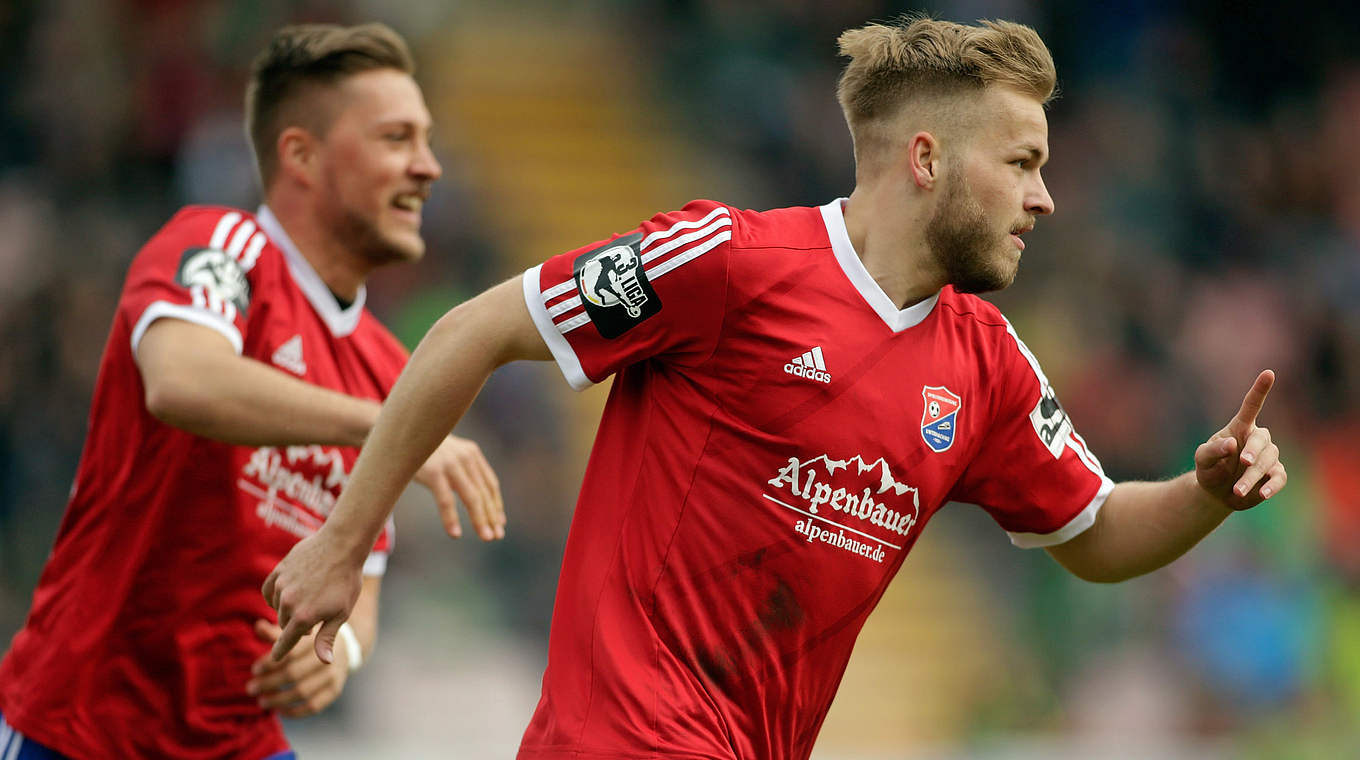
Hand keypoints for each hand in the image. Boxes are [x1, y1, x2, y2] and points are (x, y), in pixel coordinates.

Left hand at [247, 619, 349, 717]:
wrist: (344, 647)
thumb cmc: (311, 640)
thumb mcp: (297, 632)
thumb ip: (277, 632)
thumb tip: (258, 626)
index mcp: (315, 641)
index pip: (290, 654)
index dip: (270, 663)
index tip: (254, 670)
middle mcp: (326, 659)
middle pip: (294, 674)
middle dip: (269, 683)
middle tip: (251, 688)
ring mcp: (333, 676)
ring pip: (302, 692)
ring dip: (278, 700)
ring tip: (262, 702)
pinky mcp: (335, 690)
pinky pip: (313, 706)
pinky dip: (295, 711)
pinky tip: (280, 710)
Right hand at [261, 531, 361, 663]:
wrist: (342, 546)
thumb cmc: (346, 581)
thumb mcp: (341, 613)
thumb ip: (327, 638)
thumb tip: (324, 663)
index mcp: (304, 617)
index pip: (286, 642)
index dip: (280, 652)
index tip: (275, 658)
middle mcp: (288, 603)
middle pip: (284, 624)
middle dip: (295, 626)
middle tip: (312, 621)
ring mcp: (281, 586)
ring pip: (277, 607)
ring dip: (288, 609)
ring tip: (306, 602)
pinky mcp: (279, 571)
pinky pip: (268, 590)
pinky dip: (274, 596)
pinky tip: (285, 595)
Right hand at [415, 434, 503, 539]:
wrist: (400, 429)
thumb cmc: (424, 446)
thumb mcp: (448, 452)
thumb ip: (462, 468)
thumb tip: (475, 497)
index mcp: (471, 453)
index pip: (490, 483)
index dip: (496, 504)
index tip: (500, 522)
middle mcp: (465, 457)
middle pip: (484, 492)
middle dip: (492, 516)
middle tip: (497, 536)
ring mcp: (450, 464)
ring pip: (471, 497)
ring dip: (480, 519)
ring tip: (486, 537)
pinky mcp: (433, 472)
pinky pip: (446, 500)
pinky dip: (451, 518)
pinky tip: (455, 534)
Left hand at [1194, 369, 1286, 509]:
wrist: (1216, 493)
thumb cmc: (1208, 469)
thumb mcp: (1202, 459)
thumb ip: (1213, 450)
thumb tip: (1232, 443)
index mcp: (1239, 428)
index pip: (1252, 405)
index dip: (1260, 390)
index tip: (1269, 373)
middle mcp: (1256, 439)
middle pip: (1263, 439)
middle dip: (1254, 451)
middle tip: (1244, 462)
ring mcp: (1268, 457)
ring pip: (1269, 461)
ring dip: (1253, 476)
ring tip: (1236, 490)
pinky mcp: (1274, 474)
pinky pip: (1279, 477)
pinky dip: (1271, 486)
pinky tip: (1262, 494)